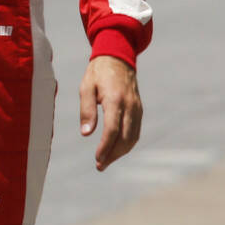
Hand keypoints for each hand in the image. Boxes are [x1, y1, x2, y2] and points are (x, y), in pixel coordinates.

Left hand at [79, 56, 141, 171]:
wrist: (117, 58)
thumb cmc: (97, 73)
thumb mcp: (86, 87)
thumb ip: (86, 110)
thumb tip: (86, 134)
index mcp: (116, 100)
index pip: (112, 129)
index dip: (106, 147)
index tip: (97, 159)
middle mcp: (130, 106)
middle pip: (125, 137)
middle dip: (113, 154)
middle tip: (99, 165)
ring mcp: (137, 108)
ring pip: (133, 137)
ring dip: (121, 152)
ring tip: (105, 161)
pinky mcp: (139, 110)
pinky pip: (135, 131)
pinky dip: (127, 143)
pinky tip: (115, 149)